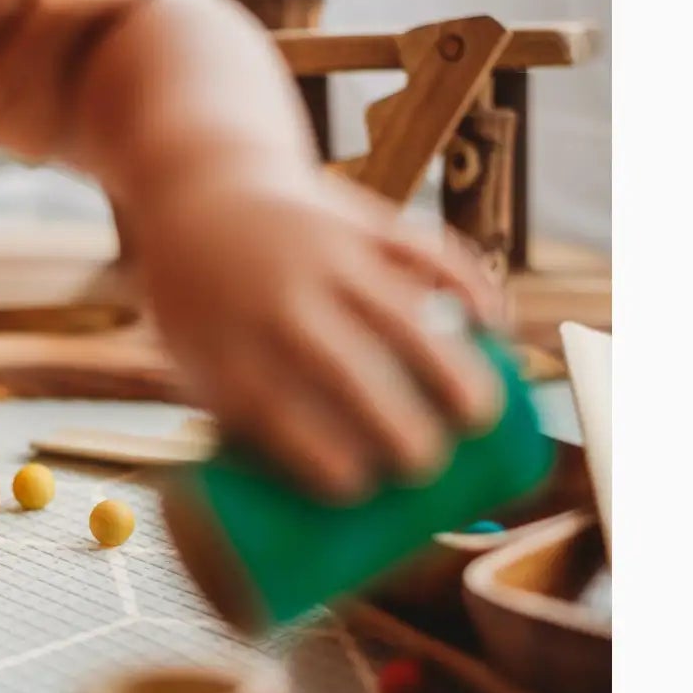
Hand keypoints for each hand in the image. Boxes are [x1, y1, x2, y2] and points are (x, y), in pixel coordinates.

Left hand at [129, 162, 507, 500]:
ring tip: (486, 415)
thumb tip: (307, 503)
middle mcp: (278, 299)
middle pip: (349, 369)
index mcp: (228, 345)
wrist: (200, 190)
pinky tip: (496, 324)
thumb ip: (246, 431)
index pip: (281, 416)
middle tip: (430, 468)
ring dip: (452, 365)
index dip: (323, 456)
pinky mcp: (363, 219)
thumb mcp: (196, 362)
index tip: (360, 489)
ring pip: (403, 310)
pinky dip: (468, 285)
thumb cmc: (204, 306)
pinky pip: (426, 251)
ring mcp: (325, 254)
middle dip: (398, 424)